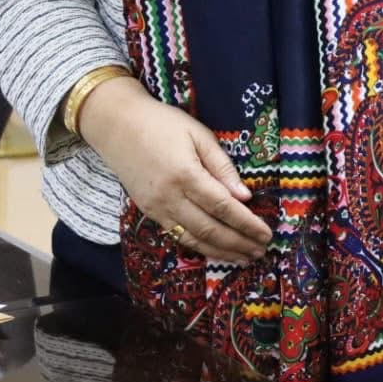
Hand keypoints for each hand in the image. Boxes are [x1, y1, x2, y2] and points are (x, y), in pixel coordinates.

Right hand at [78, 75, 271, 263]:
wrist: (117, 126)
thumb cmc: (163, 123)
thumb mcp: (199, 135)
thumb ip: (222, 166)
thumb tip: (245, 196)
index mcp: (186, 175)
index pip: (223, 207)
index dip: (246, 224)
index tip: (265, 234)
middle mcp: (169, 198)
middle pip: (209, 229)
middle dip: (238, 243)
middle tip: (261, 251)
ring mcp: (156, 209)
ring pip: (192, 239)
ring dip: (220, 252)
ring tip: (244, 258)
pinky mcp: (148, 213)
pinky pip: (177, 235)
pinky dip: (199, 246)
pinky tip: (215, 250)